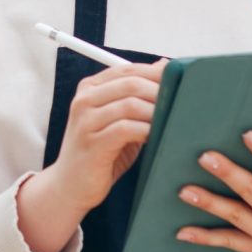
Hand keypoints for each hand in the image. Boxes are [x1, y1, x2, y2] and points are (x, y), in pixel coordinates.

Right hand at [46, 59, 165, 213]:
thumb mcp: (118, 120)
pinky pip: (127, 129)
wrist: (70, 186)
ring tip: (172, 122)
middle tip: (181, 104)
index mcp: (89, 88)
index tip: (179, 82)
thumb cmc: (100, 152)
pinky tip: (156, 138)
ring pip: (131, 105)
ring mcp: (85, 121)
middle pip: (131, 83)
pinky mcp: (93, 143)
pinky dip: (147, 131)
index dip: (156, 74)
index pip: (128, 69)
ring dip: (156, 113)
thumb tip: (163, 66)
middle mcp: (84, 100)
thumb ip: (136, 96)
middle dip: (160, 92)